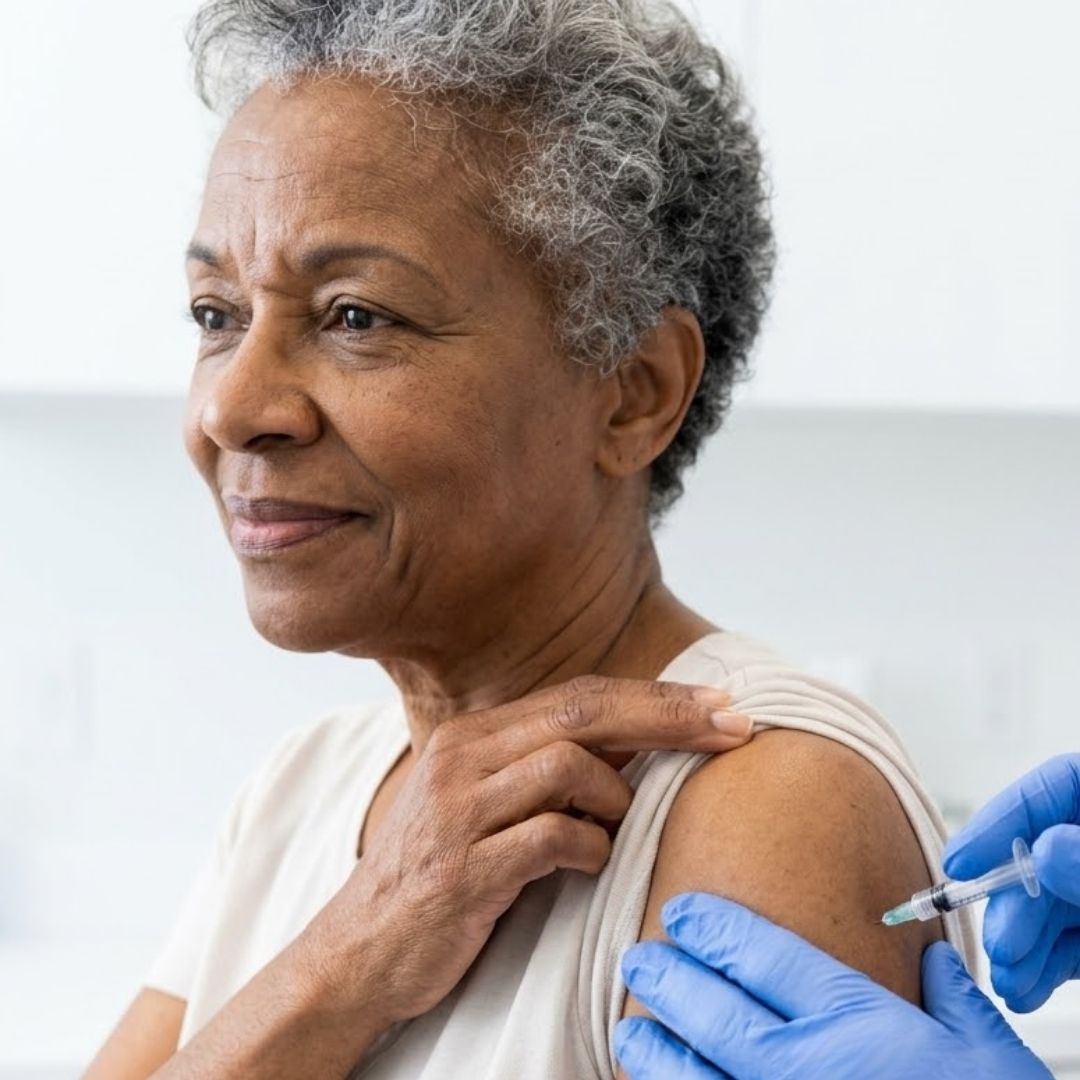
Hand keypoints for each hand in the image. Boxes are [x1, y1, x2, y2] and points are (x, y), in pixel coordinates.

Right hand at [312, 677, 749, 1032]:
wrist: (358, 952)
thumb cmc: (439, 875)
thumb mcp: (486, 806)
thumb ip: (546, 768)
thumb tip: (636, 744)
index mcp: (472, 736)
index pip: (578, 694)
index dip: (654, 696)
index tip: (719, 702)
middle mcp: (462, 758)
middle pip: (583, 713)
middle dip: (667, 716)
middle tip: (733, 724)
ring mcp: (458, 811)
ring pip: (569, 765)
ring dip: (617, 797)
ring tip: (615, 826)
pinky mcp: (463, 869)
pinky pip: (552, 837)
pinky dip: (590, 848)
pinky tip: (588, 865)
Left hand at [614, 893, 1050, 1079]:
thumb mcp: (987, 1054)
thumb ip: (952, 998)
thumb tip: (933, 957)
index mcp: (855, 1023)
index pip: (764, 955)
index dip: (714, 927)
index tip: (682, 913)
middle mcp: (805, 1066)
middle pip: (715, 1010)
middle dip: (669, 978)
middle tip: (638, 957)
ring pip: (697, 1076)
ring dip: (658, 1050)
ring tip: (631, 1028)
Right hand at [943, 753, 1079, 1011]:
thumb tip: (1046, 848)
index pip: (1046, 791)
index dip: (997, 824)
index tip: (960, 863)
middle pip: (1039, 857)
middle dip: (1012, 906)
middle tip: (999, 945)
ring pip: (1047, 906)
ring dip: (1021, 946)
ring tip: (1011, 981)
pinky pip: (1066, 941)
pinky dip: (1045, 966)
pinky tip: (1028, 987)